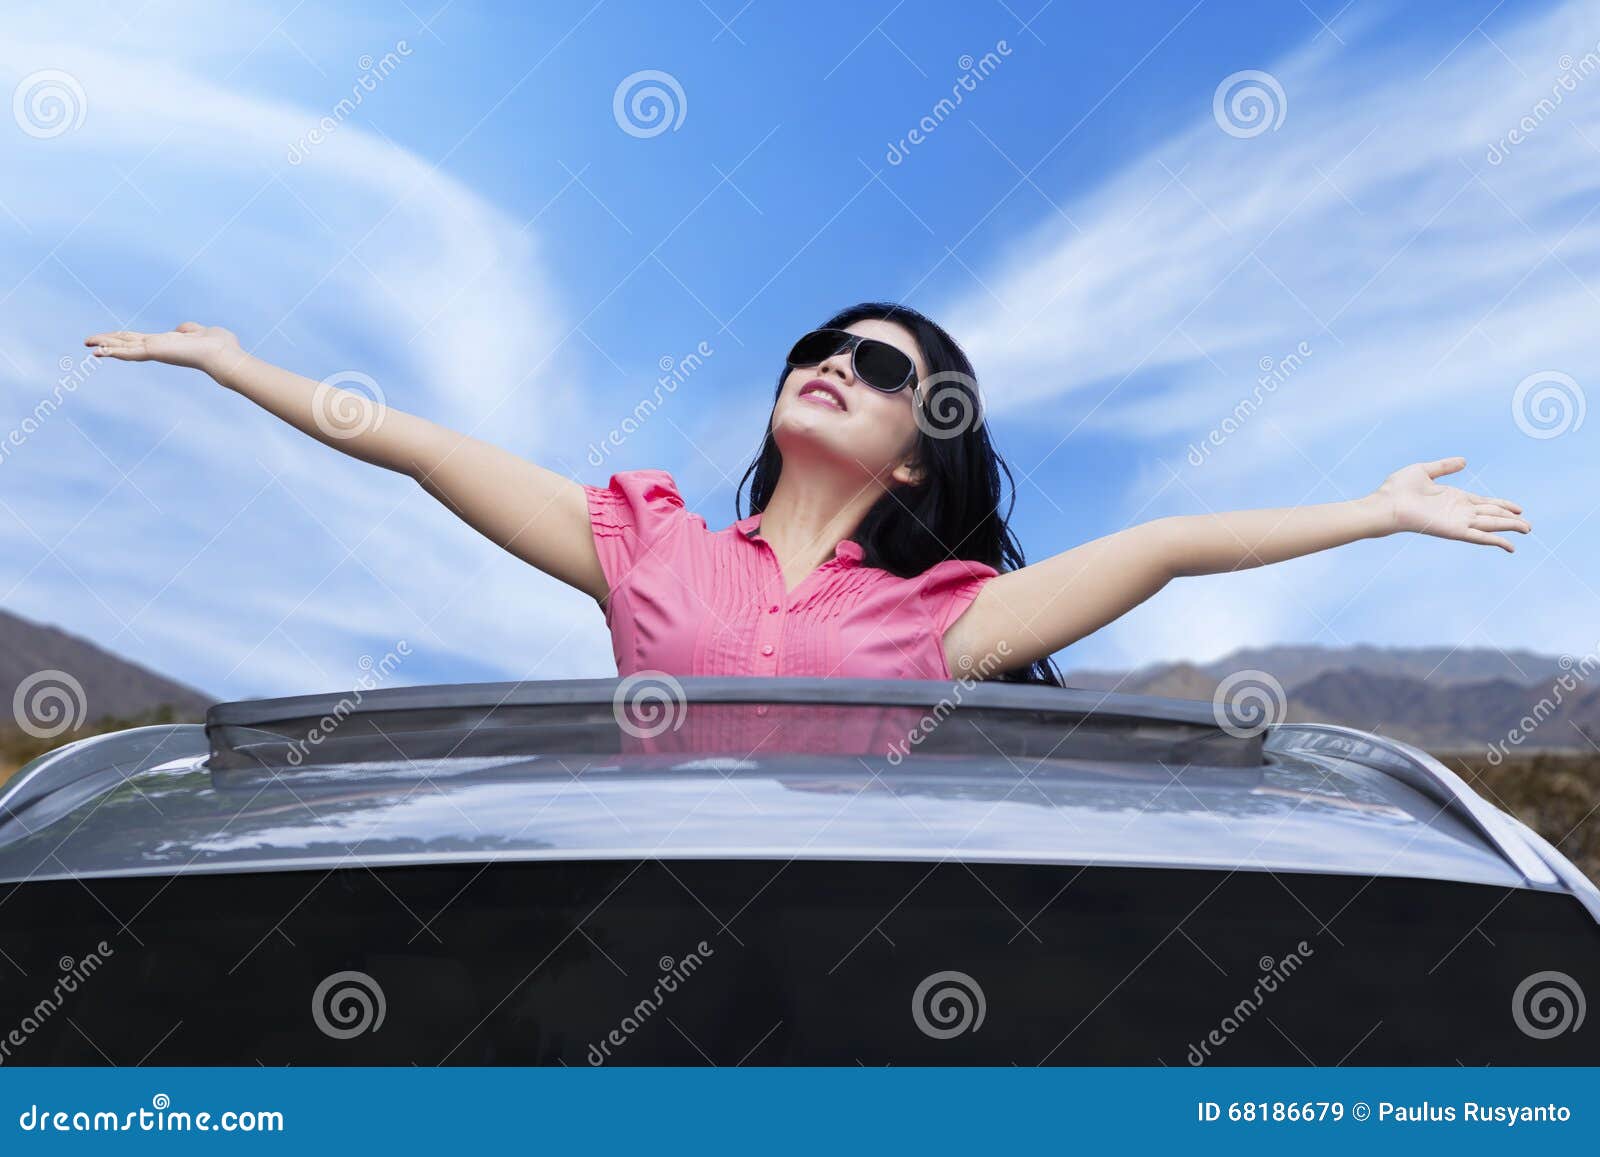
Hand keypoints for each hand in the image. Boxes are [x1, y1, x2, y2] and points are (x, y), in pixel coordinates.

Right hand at [84, 322, 241, 373]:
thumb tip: (181, 330)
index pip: (140, 340)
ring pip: (124, 347)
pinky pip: (129, 352)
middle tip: (87, 343)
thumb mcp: (200, 332)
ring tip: (87, 346)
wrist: (223, 354)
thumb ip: (188, 330)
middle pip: (127, 343)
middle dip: (107, 342)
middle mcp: (158, 348)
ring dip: (105, 346)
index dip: (123, 339)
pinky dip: (112, 351)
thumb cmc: (219, 345)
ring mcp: (155, 351)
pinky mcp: (155, 352)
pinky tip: (97, 352)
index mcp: (167, 343)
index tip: (108, 339)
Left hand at [1371, 456, 1529, 552]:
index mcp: (1454, 497)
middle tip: (1529, 525)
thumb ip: (1445, 466)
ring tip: (1527, 530)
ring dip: (1509, 528)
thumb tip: (1464, 461)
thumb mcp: (1425, 470)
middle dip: (1511, 519)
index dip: (1503, 505)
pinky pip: (1479, 537)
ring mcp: (1457, 521)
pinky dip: (1495, 541)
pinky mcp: (1454, 531)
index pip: (1485, 503)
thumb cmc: (1397, 489)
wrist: (1385, 504)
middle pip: (1492, 515)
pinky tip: (1510, 546)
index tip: (1519, 509)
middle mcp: (1458, 511)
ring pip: (1491, 525)